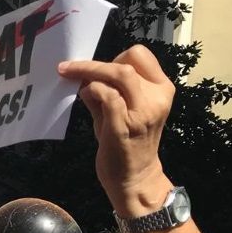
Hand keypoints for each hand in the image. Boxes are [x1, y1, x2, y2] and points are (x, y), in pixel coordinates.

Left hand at [56, 45, 174, 215]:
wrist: (134, 177)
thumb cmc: (126, 143)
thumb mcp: (122, 111)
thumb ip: (107, 91)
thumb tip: (84, 75)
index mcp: (161, 89)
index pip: (141, 56)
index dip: (116, 57)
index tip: (97, 68)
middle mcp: (156, 97)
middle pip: (128, 61)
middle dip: (94, 63)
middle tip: (70, 69)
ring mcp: (143, 111)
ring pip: (119, 73)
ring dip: (90, 72)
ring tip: (71, 77)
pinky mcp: (125, 125)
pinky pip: (107, 95)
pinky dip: (92, 91)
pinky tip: (84, 96)